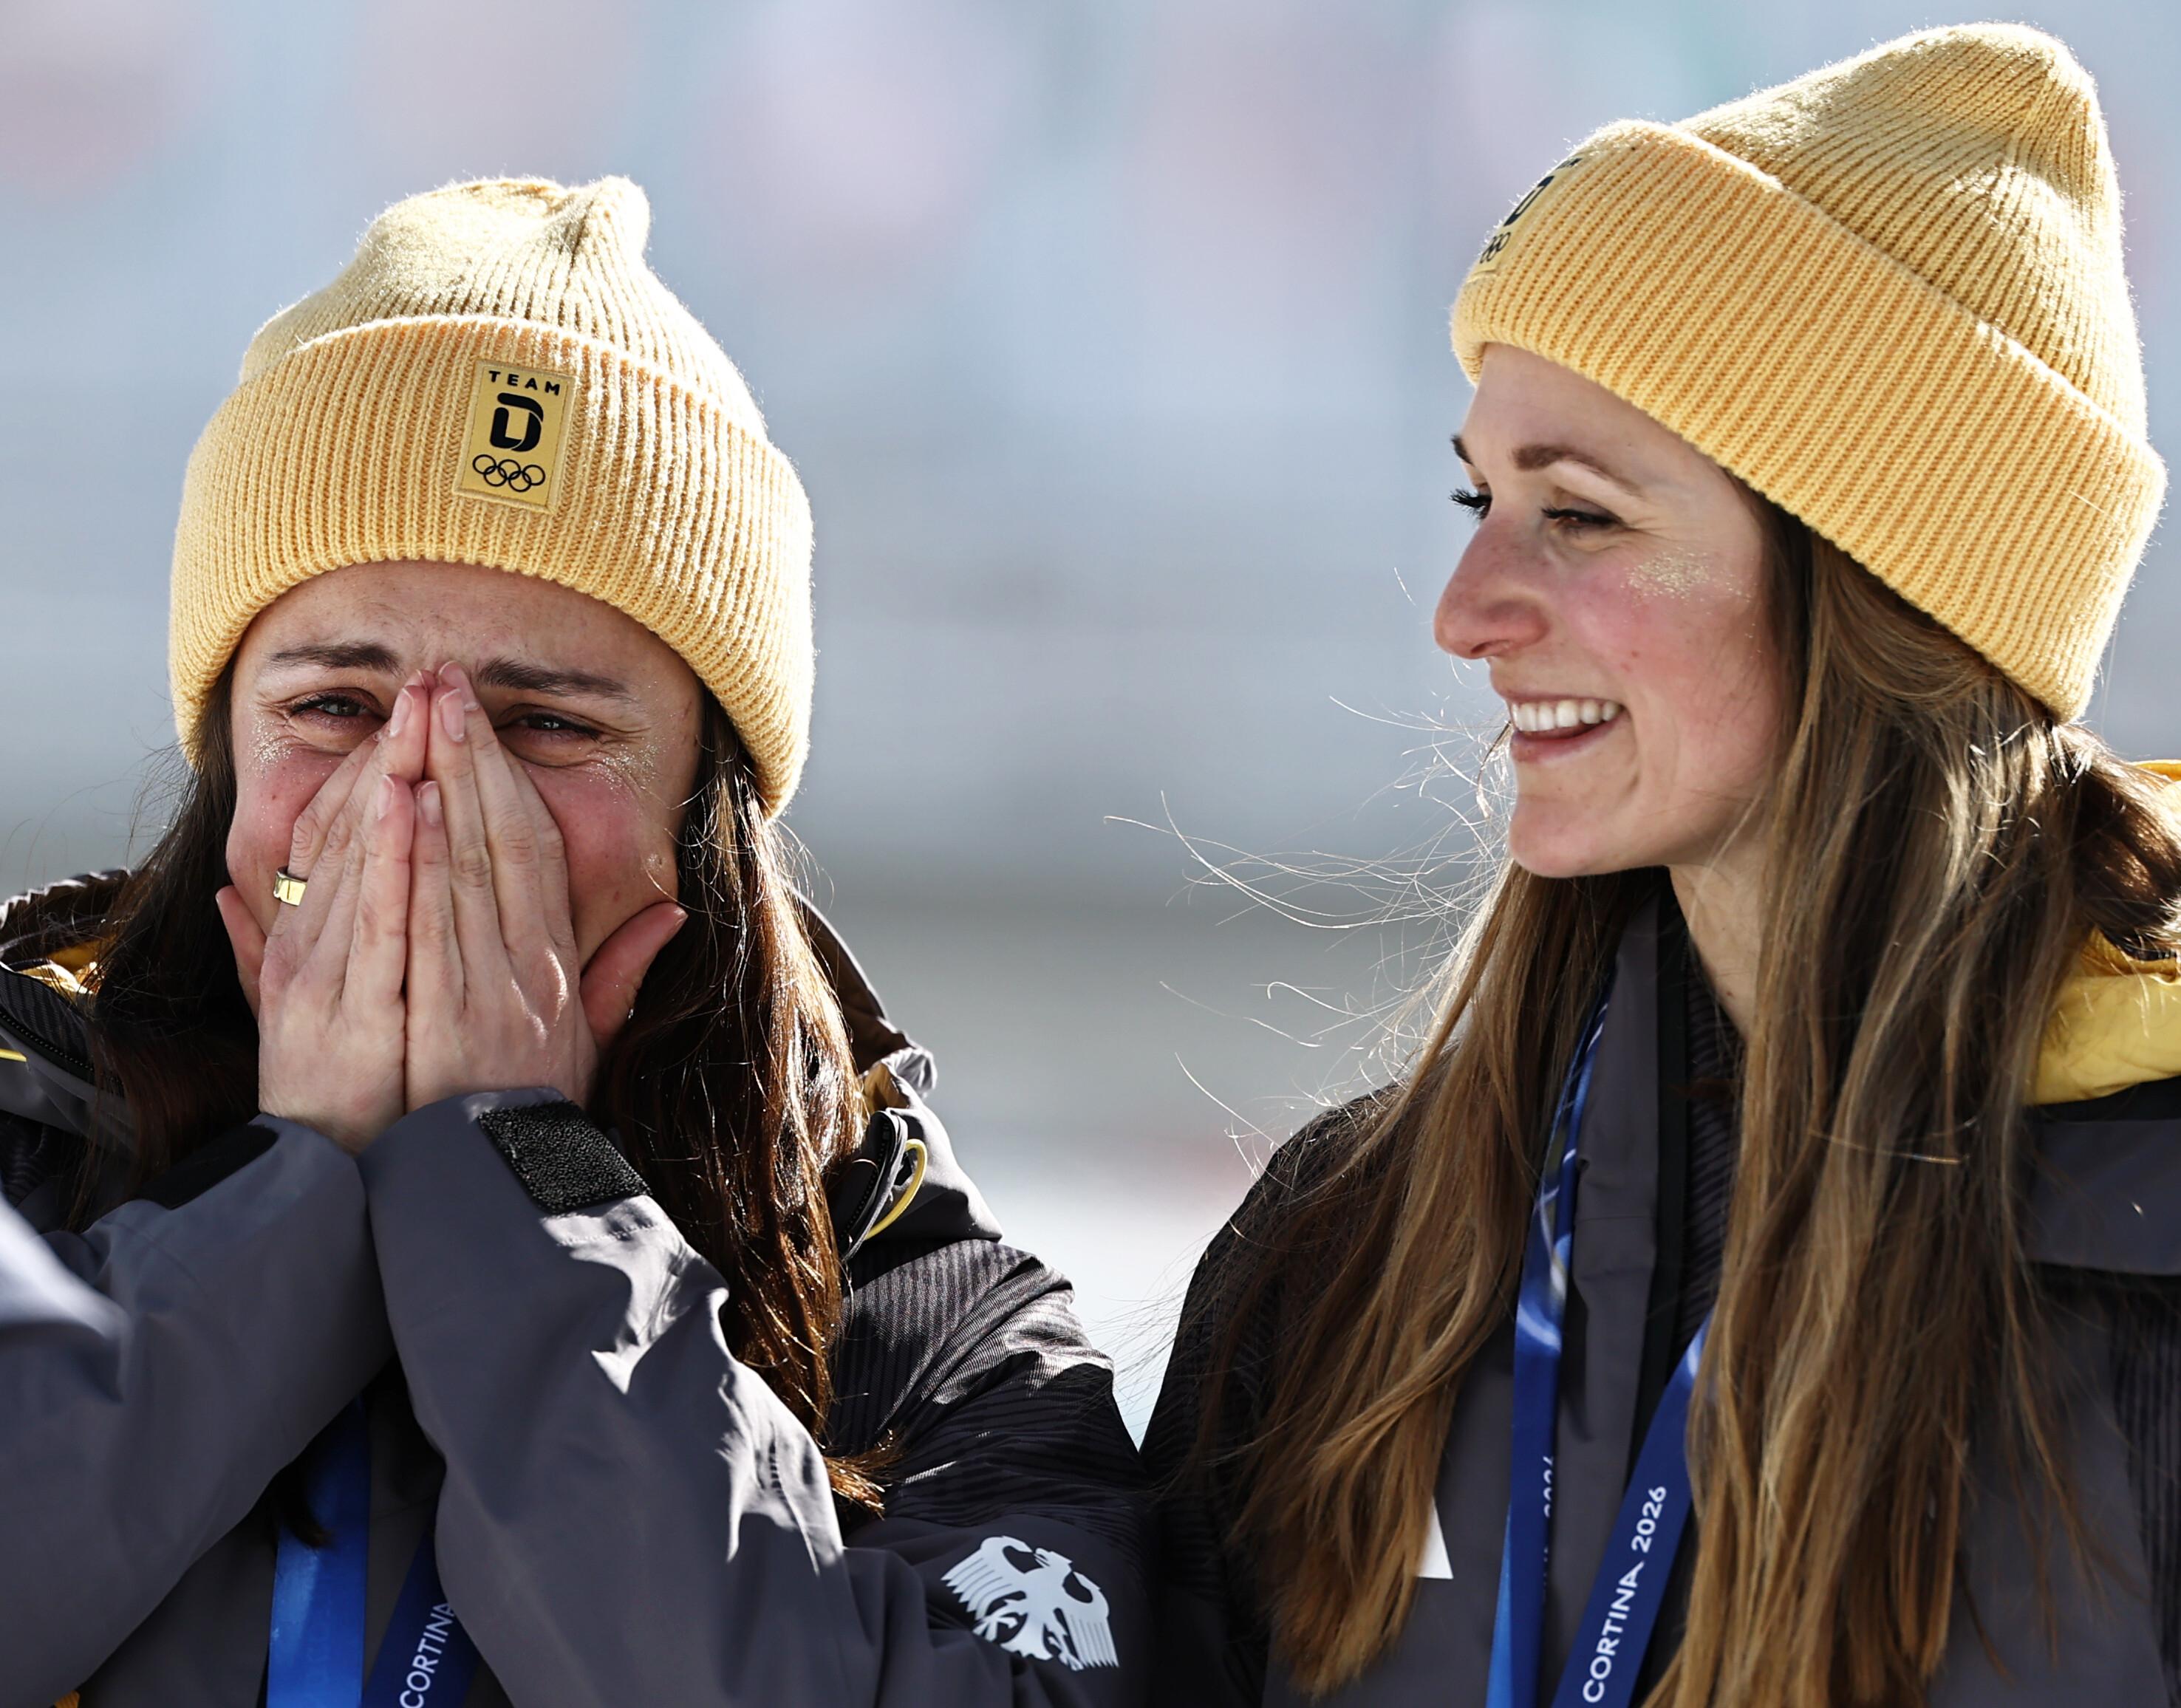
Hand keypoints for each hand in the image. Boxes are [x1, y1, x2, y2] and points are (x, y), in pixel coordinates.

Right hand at [217, 676, 430, 1152]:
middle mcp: (317, 955)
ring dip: (396, 779)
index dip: (379, 773)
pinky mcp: (355, 1016)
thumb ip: (265, 959)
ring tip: (421, 712)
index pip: (348, 843)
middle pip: (361, 836)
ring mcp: (334, 982)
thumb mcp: (292, 1024)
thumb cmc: (331, 1109)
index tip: (415, 715)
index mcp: (313, 952)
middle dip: (396, 753)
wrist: (321, 1194)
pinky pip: (385, 923)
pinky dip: (396, 858)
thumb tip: (231, 900)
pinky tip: (409, 799)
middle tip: (429, 681)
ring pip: (370, 860)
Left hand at [404, 664, 683, 1112]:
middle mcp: (526, 971)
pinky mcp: (448, 1021)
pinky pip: (431, 924)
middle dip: (469, 754)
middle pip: (498, 839)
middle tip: (443, 682)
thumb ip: (620, 974)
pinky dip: (418, 858)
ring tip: (422, 718)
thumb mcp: (590, 1046)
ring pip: (465, 866)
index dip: (505, 779)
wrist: (506, 1199)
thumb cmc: (535, 1120)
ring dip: (443, 783)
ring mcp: (487, 992)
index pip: (534, 852)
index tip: (478, 721)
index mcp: (555, 969)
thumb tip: (669, 912)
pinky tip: (404, 802)